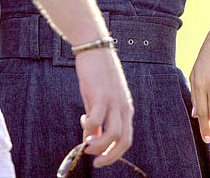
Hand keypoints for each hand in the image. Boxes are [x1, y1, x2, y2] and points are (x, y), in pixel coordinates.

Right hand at [74, 48, 133, 166]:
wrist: (94, 47)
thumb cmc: (96, 72)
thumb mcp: (98, 98)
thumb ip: (97, 118)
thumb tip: (91, 138)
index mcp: (125, 109)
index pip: (126, 139)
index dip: (115, 153)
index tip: (101, 160)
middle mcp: (123, 107)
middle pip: (123, 141)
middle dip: (110, 156)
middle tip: (95, 161)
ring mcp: (113, 101)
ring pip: (113, 134)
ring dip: (99, 145)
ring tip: (86, 145)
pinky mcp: (101, 94)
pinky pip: (97, 118)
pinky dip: (89, 127)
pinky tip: (83, 122)